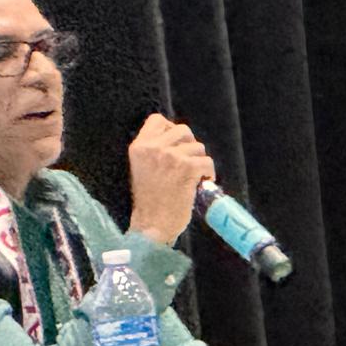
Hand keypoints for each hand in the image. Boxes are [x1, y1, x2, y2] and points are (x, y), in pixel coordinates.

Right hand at [128, 113, 214, 244]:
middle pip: (183, 130)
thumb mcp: (141, 169)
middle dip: (189, 146)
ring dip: (198, 162)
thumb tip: (178, 140)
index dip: (169, 129)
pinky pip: (207, 162)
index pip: (157, 120)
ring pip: (198, 147)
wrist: (152, 225)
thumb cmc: (148, 201)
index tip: (173, 146)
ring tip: (190, 178)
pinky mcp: (188, 168)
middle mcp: (154, 148)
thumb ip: (153, 152)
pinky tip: (198, 185)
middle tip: (186, 164)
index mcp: (138, 147)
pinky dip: (207, 174)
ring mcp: (171, 157)